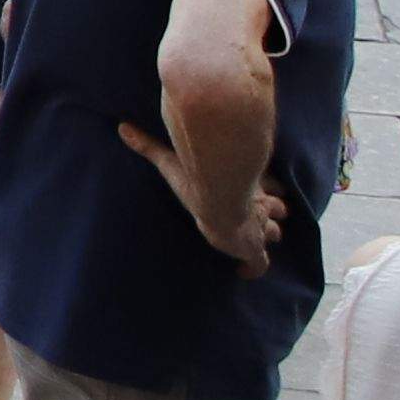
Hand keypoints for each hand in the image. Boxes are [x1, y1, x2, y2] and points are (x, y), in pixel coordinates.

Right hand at [122, 113, 282, 268]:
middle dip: (272, 212)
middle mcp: (257, 203)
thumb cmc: (202, 177)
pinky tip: (243, 272)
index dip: (265, 188)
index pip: (265, 184)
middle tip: (263, 212)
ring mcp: (258, 227)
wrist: (219, 198)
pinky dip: (253, 268)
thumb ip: (151, 146)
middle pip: (277, 209)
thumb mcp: (172, 160)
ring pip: (274, 233)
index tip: (260, 189)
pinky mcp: (252, 248)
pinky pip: (259, 264)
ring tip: (258, 237)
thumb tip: (122, 127)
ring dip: (268, 234)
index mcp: (245, 183)